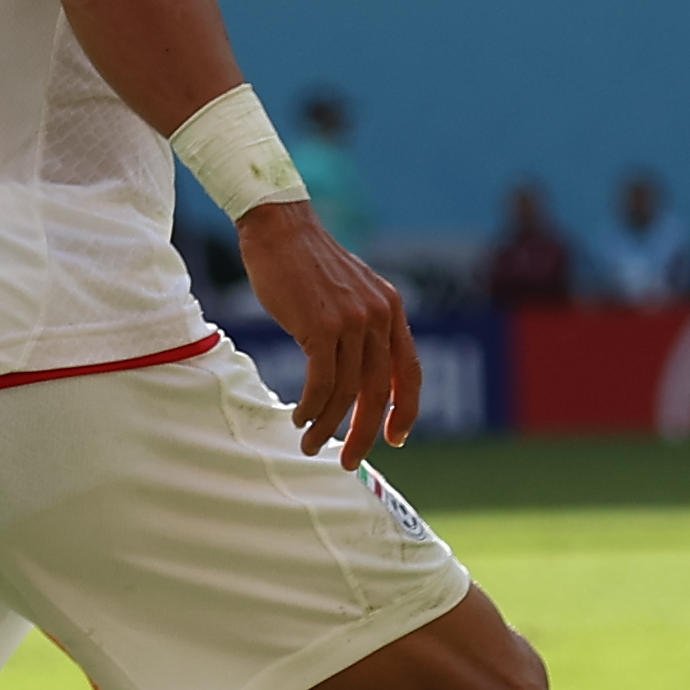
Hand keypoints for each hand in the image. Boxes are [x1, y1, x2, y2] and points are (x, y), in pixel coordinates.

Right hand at [238, 202, 416, 466]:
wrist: (280, 228)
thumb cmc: (307, 263)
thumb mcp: (350, 292)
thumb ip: (363, 325)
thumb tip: (359, 371)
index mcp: (392, 310)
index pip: (409, 372)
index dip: (405, 410)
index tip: (395, 438)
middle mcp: (379, 316)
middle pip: (378, 391)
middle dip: (363, 433)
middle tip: (349, 461)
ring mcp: (352, 321)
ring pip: (346, 391)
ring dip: (327, 426)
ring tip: (308, 444)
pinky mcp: (322, 327)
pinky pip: (321, 381)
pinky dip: (311, 407)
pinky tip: (299, 418)